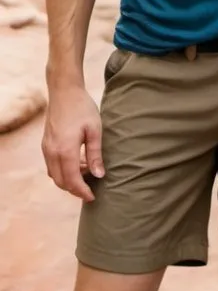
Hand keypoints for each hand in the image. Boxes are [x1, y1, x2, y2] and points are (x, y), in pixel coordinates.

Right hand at [41, 85, 103, 201]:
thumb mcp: (95, 130)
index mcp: (65, 151)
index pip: (72, 180)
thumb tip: (99, 175)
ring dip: (69, 179)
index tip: (92, 197)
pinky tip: (78, 162)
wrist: (64, 92)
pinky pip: (52, 165)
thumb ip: (95, 154)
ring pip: (54, 175)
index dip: (82, 191)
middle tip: (91, 189)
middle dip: (75, 189)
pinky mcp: (45, 145)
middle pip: (60, 181)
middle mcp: (51, 153)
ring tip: (87, 171)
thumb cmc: (83, 108)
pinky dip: (63, 170)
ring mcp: (46, 149)